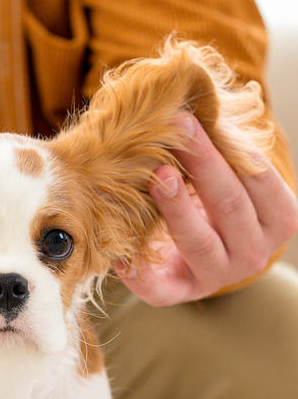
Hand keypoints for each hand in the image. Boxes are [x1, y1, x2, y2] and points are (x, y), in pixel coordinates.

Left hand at [114, 115, 297, 305]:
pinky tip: (119, 250)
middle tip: (177, 133)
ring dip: (178, 209)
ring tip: (157, 177)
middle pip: (230, 208)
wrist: (201, 252)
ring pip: (199, 243)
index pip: (259, 181)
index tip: (197, 120)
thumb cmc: (217, 199)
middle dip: (204, 167)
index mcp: (277, 219)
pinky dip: (137, 271)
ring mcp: (215, 277)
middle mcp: (252, 253)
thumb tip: (191, 104)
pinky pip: (157, 288)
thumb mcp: (231, 175)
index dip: (229, 150)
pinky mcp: (177, 294)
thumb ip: (224, 149)